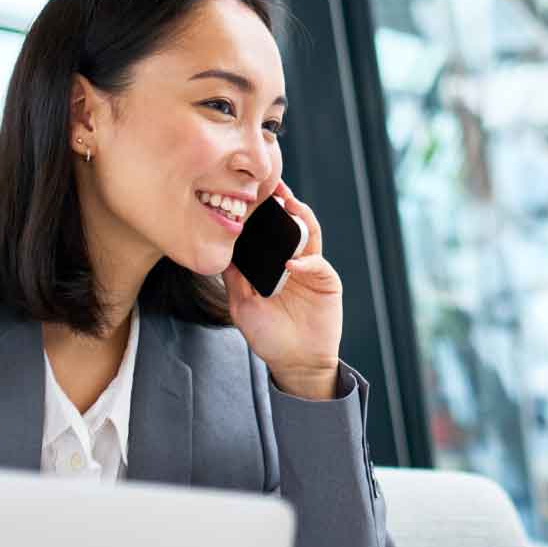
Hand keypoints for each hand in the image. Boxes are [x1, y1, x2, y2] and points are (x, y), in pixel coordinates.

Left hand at [227, 183, 342, 397]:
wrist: (296, 362)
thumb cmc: (269, 336)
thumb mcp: (243, 306)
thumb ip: (235, 278)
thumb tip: (221, 252)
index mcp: (271, 264)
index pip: (266, 231)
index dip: (259, 213)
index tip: (245, 194)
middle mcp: (291, 260)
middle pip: (289, 224)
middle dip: (282, 203)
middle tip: (271, 185)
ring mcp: (310, 268)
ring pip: (308, 234)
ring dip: (300, 217)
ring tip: (289, 203)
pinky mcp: (326, 280)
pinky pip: (317, 263)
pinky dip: (306, 260)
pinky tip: (292, 262)